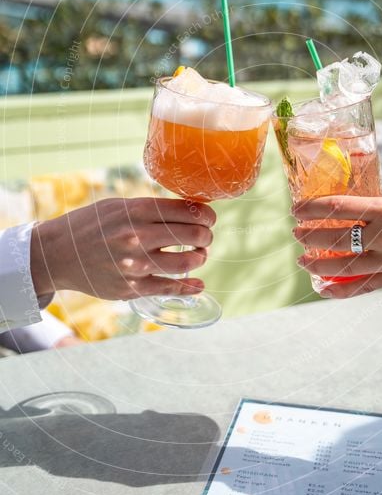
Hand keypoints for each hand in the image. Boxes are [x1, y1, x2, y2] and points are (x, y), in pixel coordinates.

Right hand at [30, 197, 215, 301]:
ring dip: (200, 257)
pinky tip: (198, 284)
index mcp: (137, 211)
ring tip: (199, 254)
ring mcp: (135, 264)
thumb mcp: (119, 206)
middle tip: (205, 236)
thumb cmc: (91, 225)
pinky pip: (169, 288)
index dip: (206, 214)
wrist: (57, 254)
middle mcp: (138, 236)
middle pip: (193, 235)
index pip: (188, 210)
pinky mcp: (131, 288)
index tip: (209, 217)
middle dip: (206, 235)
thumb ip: (151, 209)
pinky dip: (189, 287)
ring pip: (186, 262)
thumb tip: (191, 210)